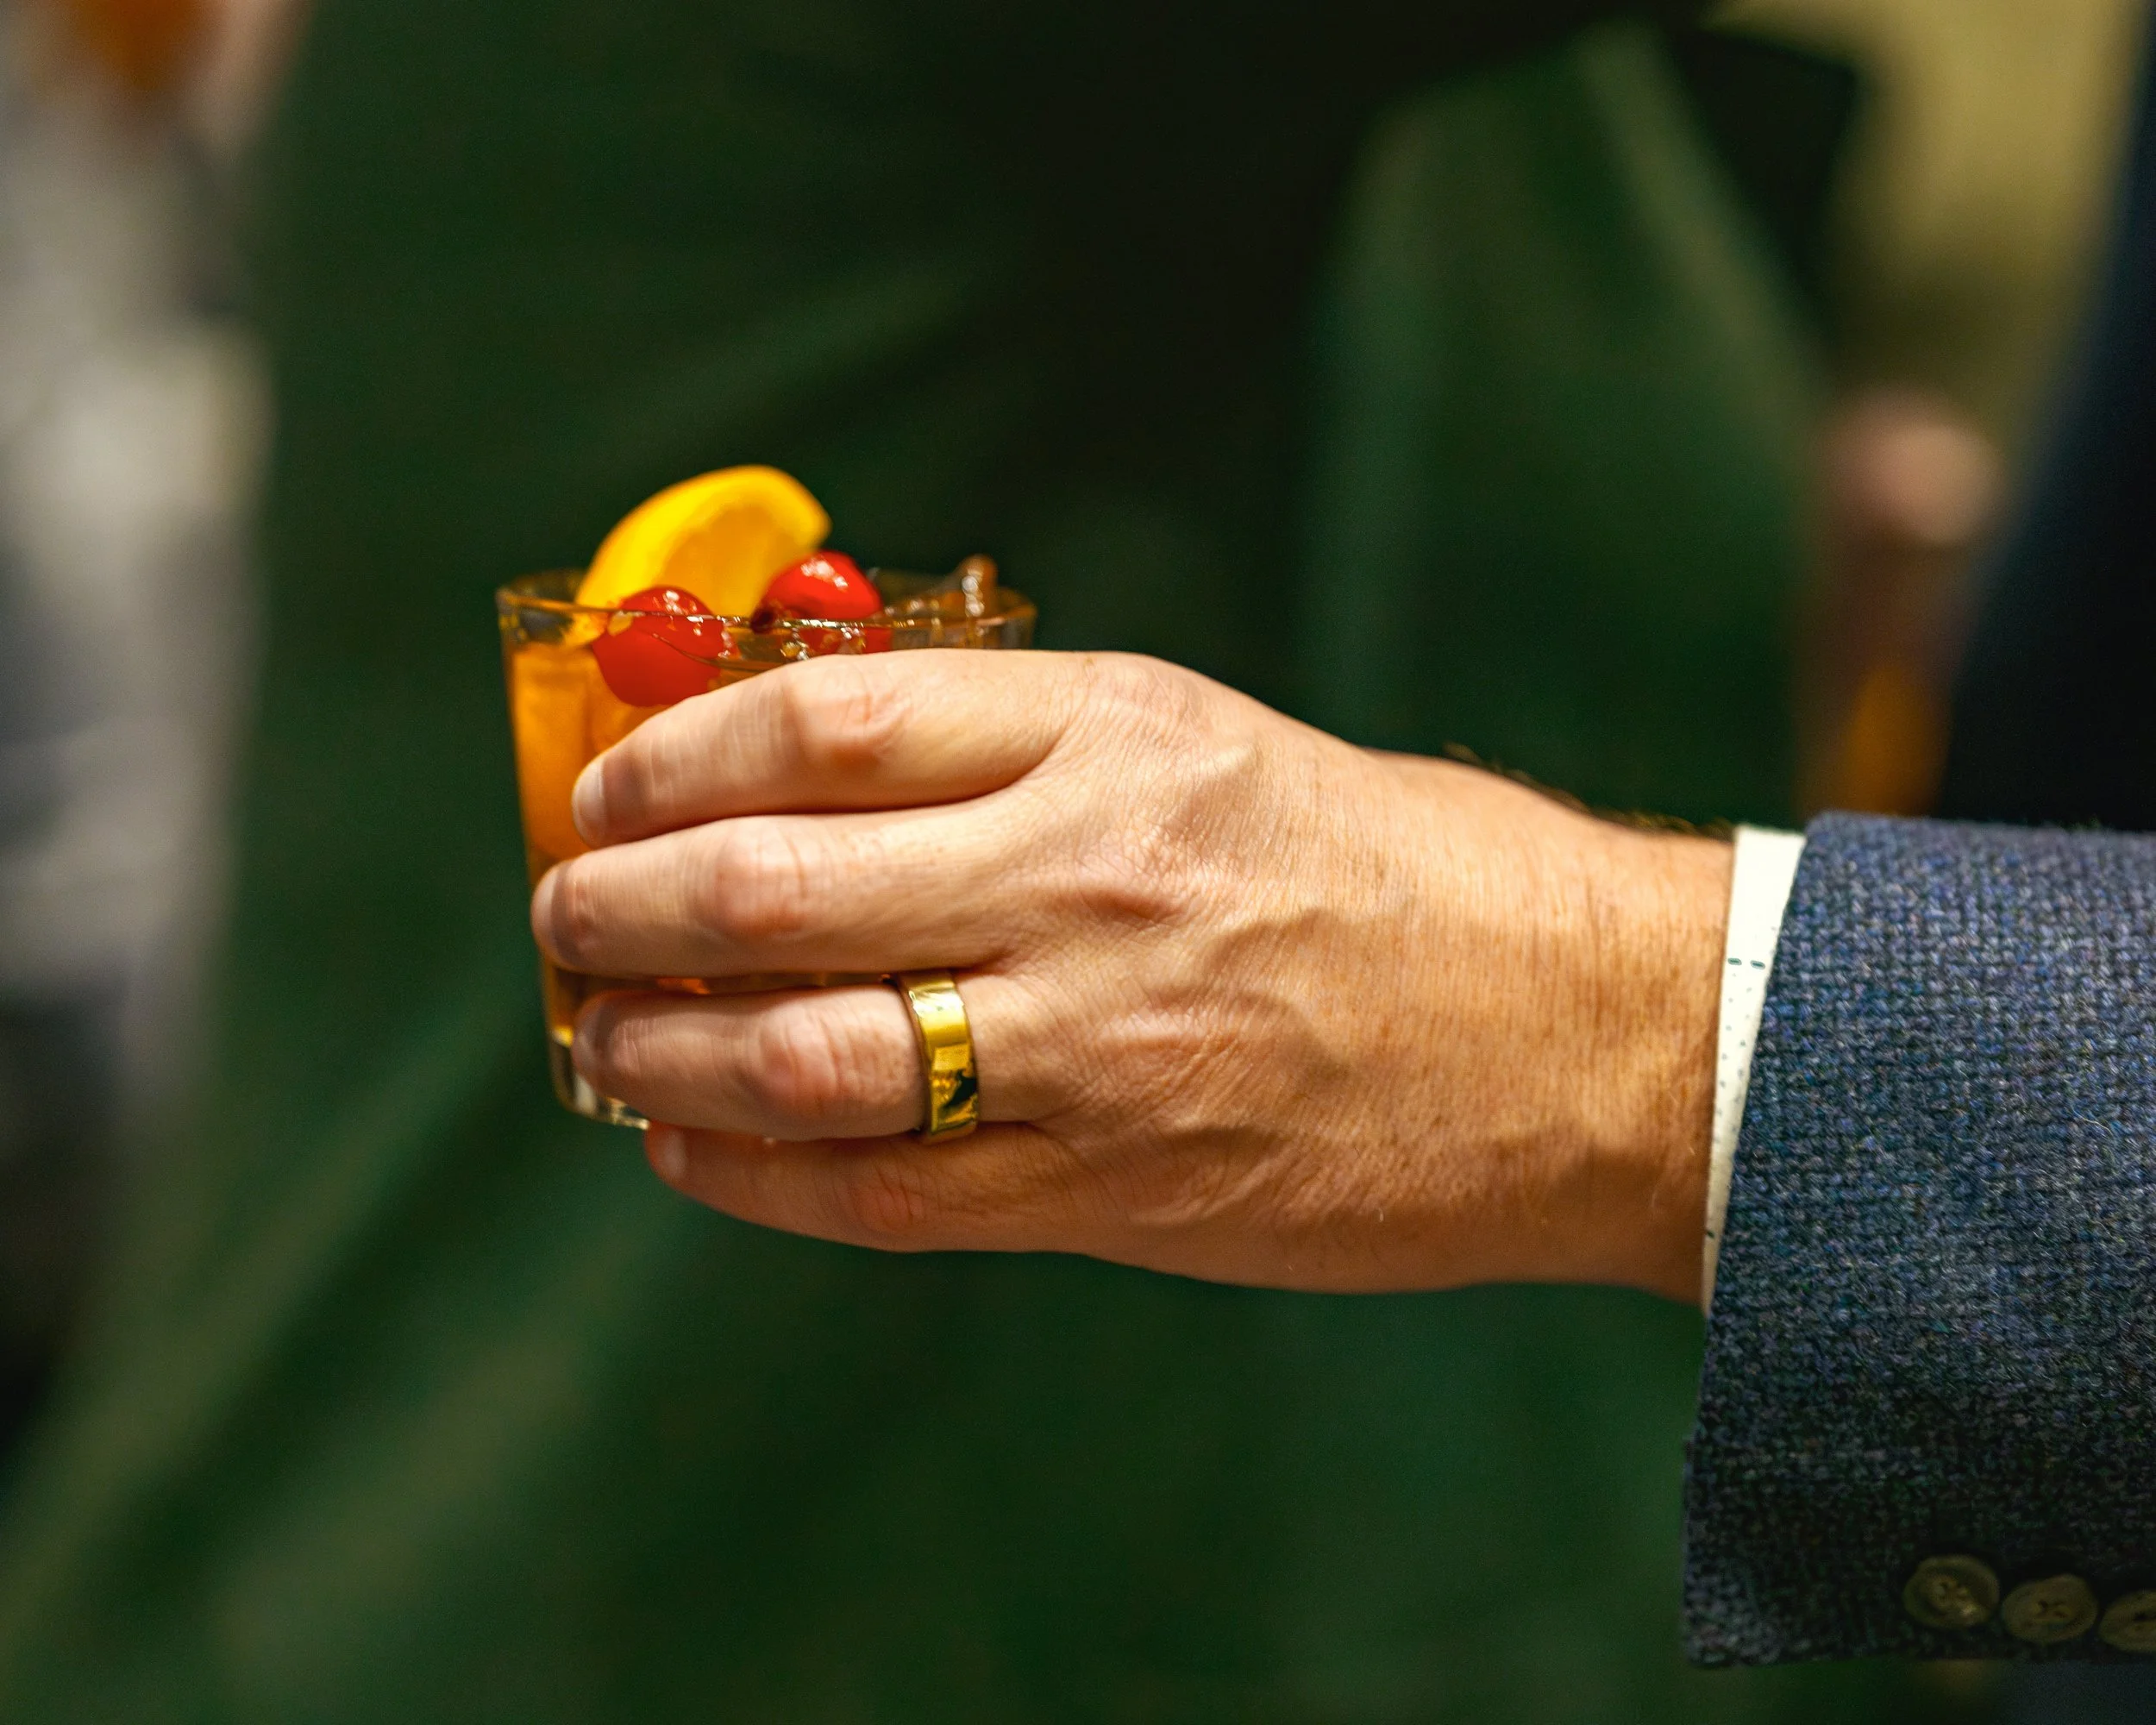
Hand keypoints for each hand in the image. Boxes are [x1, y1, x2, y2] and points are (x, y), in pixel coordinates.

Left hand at [530, 652, 1728, 1300]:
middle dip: (615, 902)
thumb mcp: (1208, 742)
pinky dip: (749, 1176)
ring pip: (796, 1054)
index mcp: (1115, 733)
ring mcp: (1098, 1043)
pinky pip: (879, 1196)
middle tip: (566, 912)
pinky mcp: (1117, 1190)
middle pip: (769, 883)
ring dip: (656, 1050)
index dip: (673, 757)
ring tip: (604, 1037)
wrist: (1583, 1034)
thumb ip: (1018, 746)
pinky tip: (690, 1150)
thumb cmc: (1393, 869)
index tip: (610, 786)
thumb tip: (806, 765)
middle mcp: (1089, 875)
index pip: (822, 723)